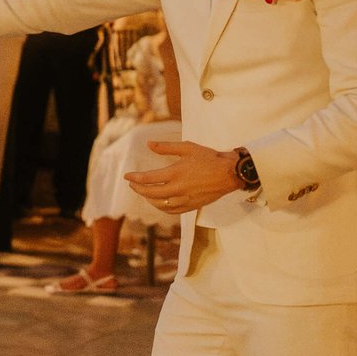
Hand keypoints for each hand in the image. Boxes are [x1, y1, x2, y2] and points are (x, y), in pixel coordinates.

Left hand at [126, 141, 247, 211]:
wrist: (229, 173)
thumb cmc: (209, 158)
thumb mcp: (187, 148)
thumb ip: (166, 147)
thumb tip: (148, 144)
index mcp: (176, 173)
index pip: (148, 179)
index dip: (134, 178)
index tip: (127, 176)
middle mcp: (178, 188)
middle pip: (150, 193)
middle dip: (138, 189)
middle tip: (132, 184)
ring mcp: (185, 199)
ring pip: (160, 204)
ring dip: (148, 199)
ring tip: (143, 192)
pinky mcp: (191, 206)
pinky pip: (171, 210)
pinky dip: (161, 207)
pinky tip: (158, 202)